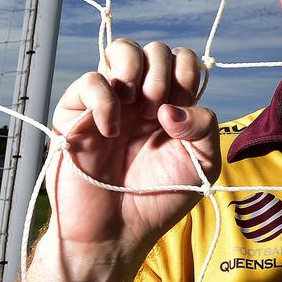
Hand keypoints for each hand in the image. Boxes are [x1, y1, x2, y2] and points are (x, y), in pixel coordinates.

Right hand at [46, 39, 219, 259]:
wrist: (116, 231)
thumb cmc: (159, 199)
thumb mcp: (201, 164)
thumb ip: (204, 127)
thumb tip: (173, 107)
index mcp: (172, 105)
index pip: (182, 61)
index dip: (186, 74)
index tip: (182, 109)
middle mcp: (141, 98)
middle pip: (155, 50)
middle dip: (163, 72)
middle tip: (158, 110)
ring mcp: (110, 102)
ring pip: (120, 50)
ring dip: (135, 69)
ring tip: (138, 105)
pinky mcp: (77, 113)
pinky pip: (90, 80)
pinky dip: (104, 99)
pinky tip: (111, 129)